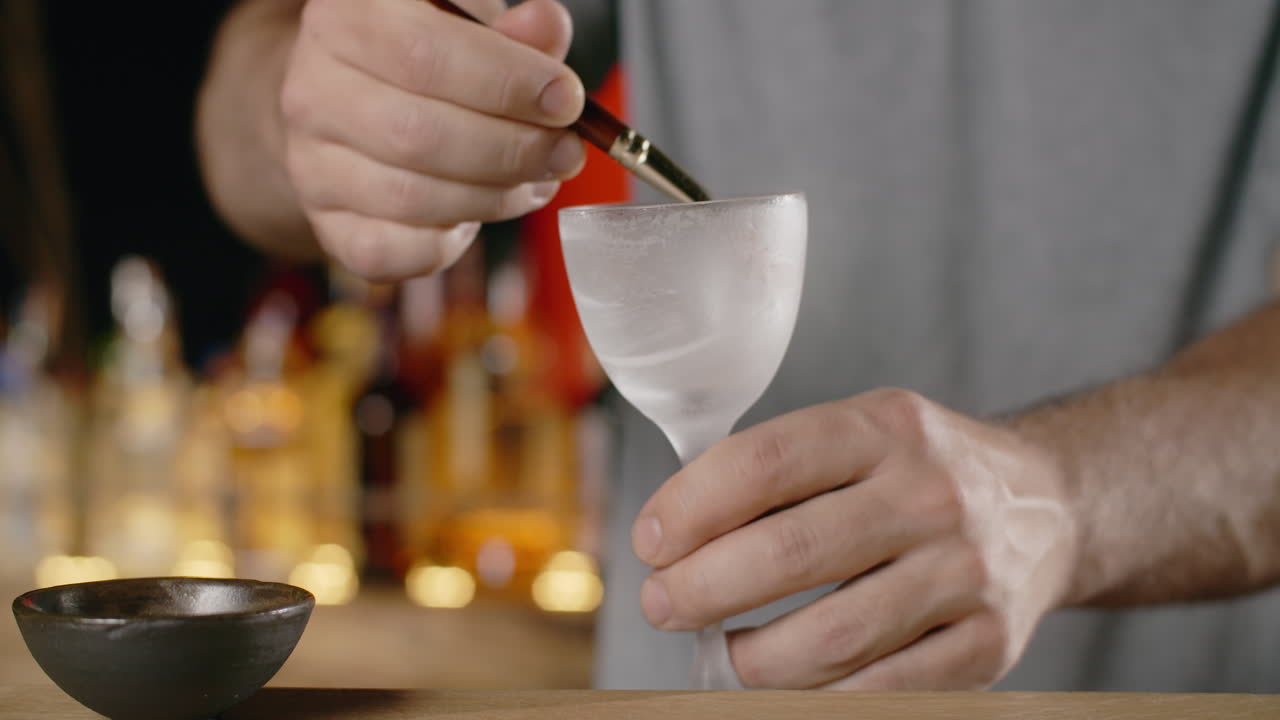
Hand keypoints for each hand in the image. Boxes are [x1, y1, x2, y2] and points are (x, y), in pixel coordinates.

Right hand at [280, 0, 586, 279]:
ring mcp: (312, 163)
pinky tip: (478, 216)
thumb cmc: (424, 60)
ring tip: (536, 180)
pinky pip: (389, 253)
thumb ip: (514, 32)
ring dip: (495, 197)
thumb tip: (546, 29)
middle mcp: (314, 89)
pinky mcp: (327, 225)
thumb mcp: (469, 28)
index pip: (424, 54)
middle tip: (565, 152)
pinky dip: (448, 244)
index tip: (565, 100)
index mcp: (346, 19)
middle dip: (513, 150)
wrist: (351, 104)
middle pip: (418, 134)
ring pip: (410, 198)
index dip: (506, 83)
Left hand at [631, 388, 1077, 689]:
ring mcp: (963, 571)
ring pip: (829, 637)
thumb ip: (781, 470)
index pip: (765, 462)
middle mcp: (929, 494)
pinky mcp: (989, 642)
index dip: (691, 507)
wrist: (1048, 505)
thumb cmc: (921, 472)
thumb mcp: (863, 433)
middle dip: (701, 590)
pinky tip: (785, 685)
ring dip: (750, 659)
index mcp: (883, 428)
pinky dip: (816, 698)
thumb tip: (675, 533)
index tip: (650, 542)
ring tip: (722, 653)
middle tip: (663, 604)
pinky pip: (882, 690)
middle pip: (790, 553)